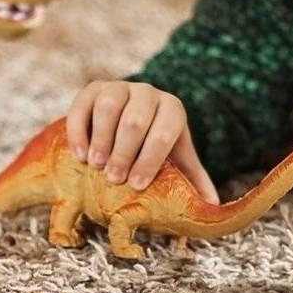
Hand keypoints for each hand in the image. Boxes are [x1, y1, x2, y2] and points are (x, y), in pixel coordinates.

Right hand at [65, 81, 217, 201]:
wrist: (127, 120)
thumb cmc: (153, 147)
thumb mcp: (175, 160)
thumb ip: (192, 180)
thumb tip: (212, 205)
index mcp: (172, 109)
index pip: (164, 132)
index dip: (151, 159)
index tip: (137, 185)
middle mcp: (148, 93)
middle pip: (136, 120)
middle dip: (125, 153)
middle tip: (115, 179)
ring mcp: (119, 87)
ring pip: (109, 107)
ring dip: (102, 139)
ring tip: (96, 165)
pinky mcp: (93, 89)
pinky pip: (83, 105)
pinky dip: (80, 131)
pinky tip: (79, 155)